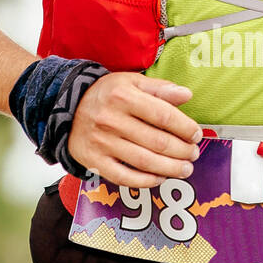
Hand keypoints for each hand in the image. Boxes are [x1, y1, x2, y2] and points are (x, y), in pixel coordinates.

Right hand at [68, 73, 201, 187]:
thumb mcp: (131, 82)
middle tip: (193, 154)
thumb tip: (186, 95)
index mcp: (124, 96)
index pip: (163, 115)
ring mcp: (102, 143)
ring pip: (144, 162)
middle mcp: (111, 120)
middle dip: (182, 151)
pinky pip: (124, 177)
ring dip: (170, 169)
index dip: (185, 128)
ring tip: (185, 169)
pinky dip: (146, 181)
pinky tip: (160, 178)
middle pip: (157, 142)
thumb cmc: (106, 94)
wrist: (66, 108)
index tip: (196, 135)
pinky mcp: (94, 161)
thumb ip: (160, 88)